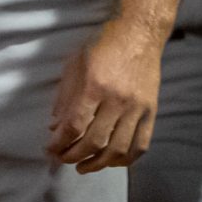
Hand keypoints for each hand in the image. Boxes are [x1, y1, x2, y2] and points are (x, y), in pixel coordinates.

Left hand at [48, 16, 165, 171]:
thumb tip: (54, 127)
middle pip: (95, 141)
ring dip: (99, 164)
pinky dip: (126, 159)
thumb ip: (64, 98)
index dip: (60, 143)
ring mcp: (138, 108)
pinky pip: (141, 144)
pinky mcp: (152, 112)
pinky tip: (111, 162)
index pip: (75, 126)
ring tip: (83, 167)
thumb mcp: (74, 65)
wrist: (139, 34)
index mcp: (94, 87)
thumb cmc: (101, 45)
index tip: (49, 150)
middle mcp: (118, 100)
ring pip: (119, 148)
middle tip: (62, 160)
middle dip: (74, 156)